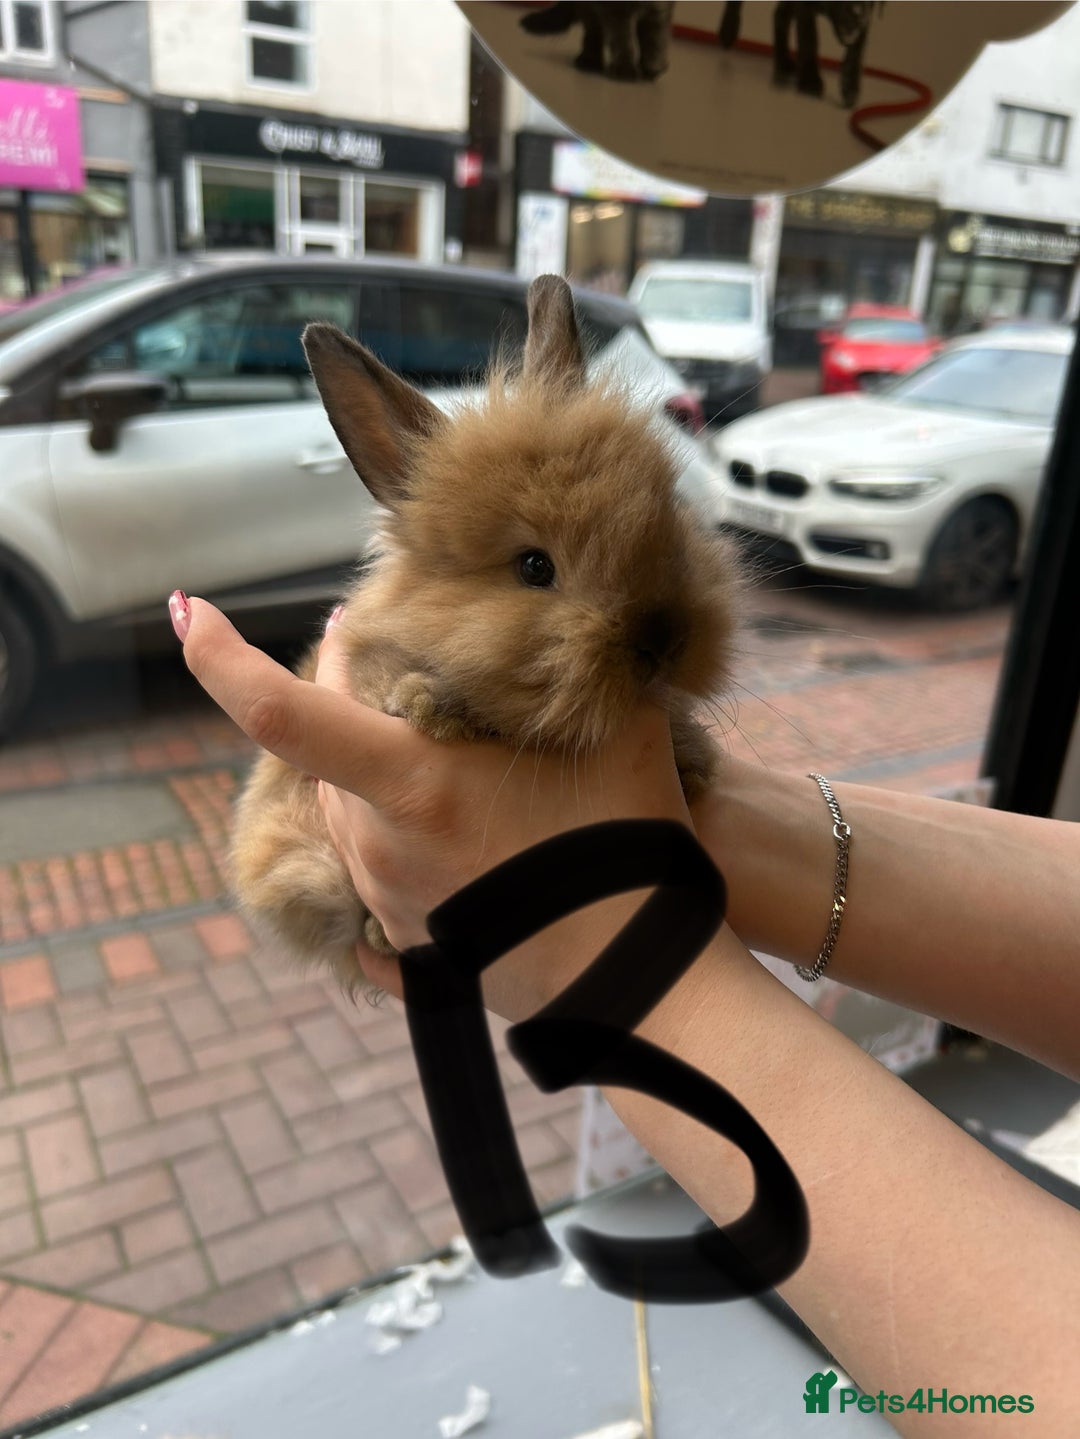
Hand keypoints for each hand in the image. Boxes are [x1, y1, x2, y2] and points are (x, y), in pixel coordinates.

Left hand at [177, 596, 694, 1019]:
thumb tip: (577, 616)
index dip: (222, 657)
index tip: (188, 611)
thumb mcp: (616, 734)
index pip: (282, 713)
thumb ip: (580, 665)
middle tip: (389, 647)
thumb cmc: (625, 852)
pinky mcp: (403, 940)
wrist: (635, 982)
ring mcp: (385, 898)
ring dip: (378, 766)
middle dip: (347, 692)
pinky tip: (453, 823)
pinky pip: (379, 863)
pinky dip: (398, 828)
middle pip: (326, 748)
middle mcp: (378, 843)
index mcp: (411, 785)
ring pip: (353, 807)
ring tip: (441, 742)